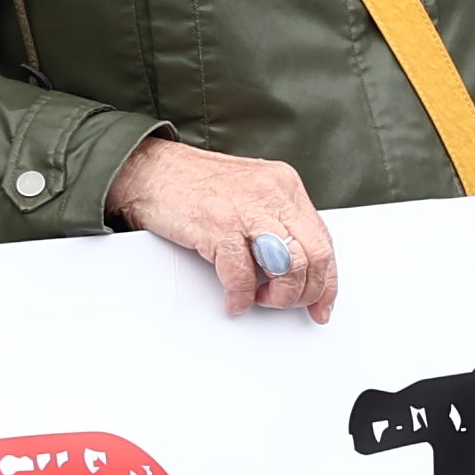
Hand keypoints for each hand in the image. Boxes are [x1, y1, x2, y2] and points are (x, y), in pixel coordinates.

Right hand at [110, 134, 337, 319]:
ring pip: (290, 265)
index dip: (326, 281)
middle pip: (315, 254)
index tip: (320, 304)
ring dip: (278, 296)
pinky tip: (234, 299)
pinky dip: (241, 296)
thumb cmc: (193, 186)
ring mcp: (246, 207)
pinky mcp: (218, 223)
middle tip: (283, 302)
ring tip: (259, 298)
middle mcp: (272, 192)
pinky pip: (243, 274)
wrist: (148, 170)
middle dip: (304, 291)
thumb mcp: (249, 196)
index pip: (323, 240)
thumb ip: (275, 224)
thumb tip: (296, 269)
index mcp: (285, 185)